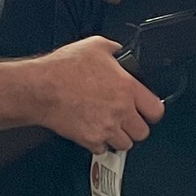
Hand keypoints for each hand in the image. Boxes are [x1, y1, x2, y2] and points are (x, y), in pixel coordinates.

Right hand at [33, 36, 164, 153]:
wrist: (40, 88)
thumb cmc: (63, 68)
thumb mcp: (95, 46)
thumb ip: (114, 50)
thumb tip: (120, 51)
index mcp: (127, 88)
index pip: (156, 111)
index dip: (152, 111)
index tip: (146, 110)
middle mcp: (120, 110)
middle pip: (142, 132)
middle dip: (135, 127)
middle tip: (126, 120)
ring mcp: (106, 128)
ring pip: (125, 144)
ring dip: (119, 137)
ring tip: (109, 126)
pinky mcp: (90, 140)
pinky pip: (102, 149)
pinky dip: (99, 143)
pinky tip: (92, 130)